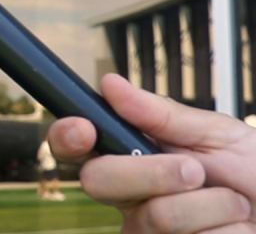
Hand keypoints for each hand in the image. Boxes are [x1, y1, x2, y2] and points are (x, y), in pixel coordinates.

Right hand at [48, 73, 255, 232]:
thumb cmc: (255, 173)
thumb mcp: (216, 134)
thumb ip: (161, 114)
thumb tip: (110, 84)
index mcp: (131, 157)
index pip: (76, 147)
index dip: (67, 136)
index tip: (83, 128)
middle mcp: (129, 197)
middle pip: (98, 181)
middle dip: (153, 173)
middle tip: (195, 171)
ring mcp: (146, 231)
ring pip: (154, 216)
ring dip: (209, 204)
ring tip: (232, 203)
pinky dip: (225, 229)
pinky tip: (234, 228)